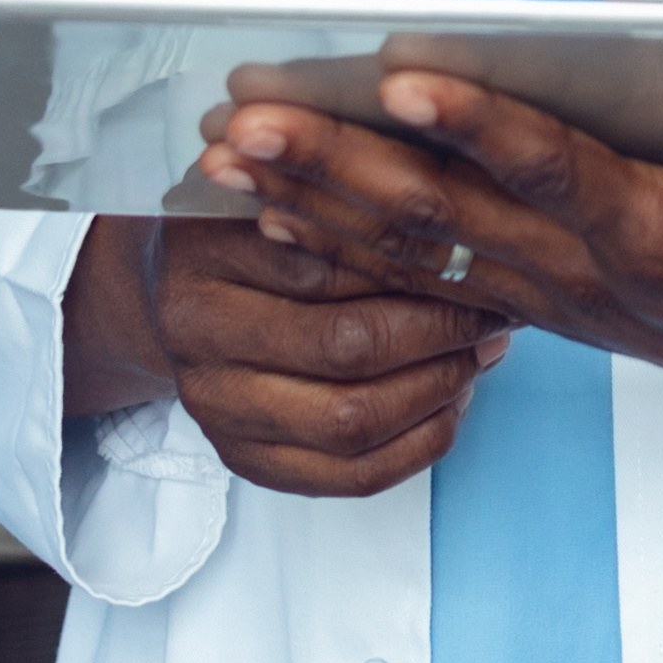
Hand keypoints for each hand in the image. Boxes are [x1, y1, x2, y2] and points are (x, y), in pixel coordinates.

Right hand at [66, 212, 501, 496]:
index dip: (419, 263)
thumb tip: (462, 221)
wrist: (167, 297)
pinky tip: (452, 403)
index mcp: (200, 254)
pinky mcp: (244, 460)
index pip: (327, 263)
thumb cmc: (240, 225)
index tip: (481, 249)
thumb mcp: (274, 184)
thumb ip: (341, 195)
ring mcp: (215, 410)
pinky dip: (419, 445)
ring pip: (351, 421)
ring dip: (438, 391)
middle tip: (495, 310)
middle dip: (440, 332)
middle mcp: (197, 338)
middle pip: (343, 348)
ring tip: (479, 354)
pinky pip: (351, 477)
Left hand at [207, 70, 662, 452]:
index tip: (411, 81)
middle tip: (252, 118)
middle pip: (449, 220)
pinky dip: (331, 244)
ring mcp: (544, 295)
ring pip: (410, 248)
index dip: (490, 133)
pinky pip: (411, 274)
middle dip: (343, 167)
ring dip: (311, 202)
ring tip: (223, 150)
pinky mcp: (524, 299)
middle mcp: (586, 277)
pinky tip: (259, 211)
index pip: (565, 181)